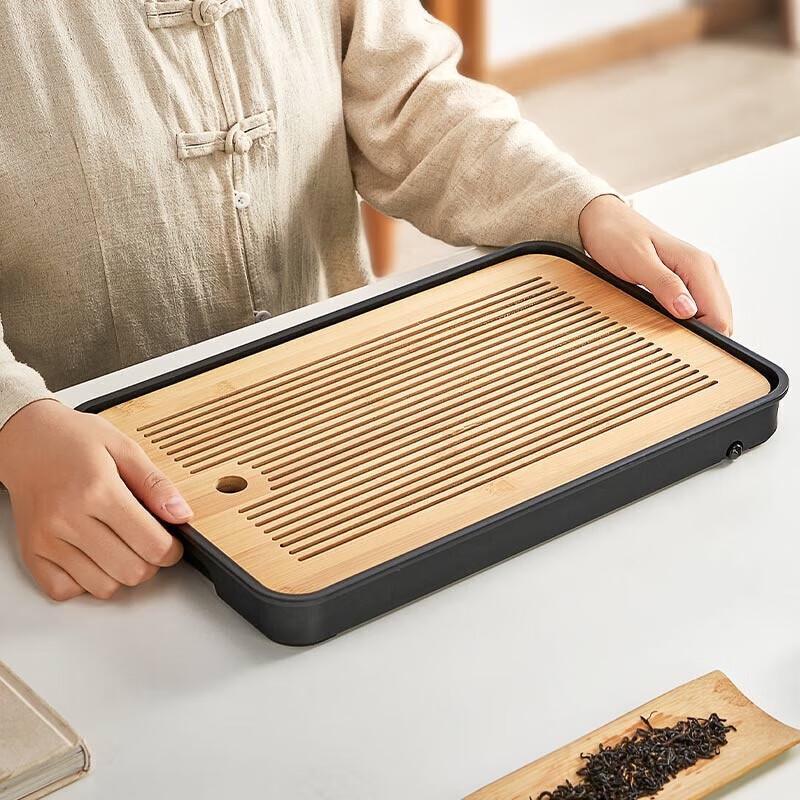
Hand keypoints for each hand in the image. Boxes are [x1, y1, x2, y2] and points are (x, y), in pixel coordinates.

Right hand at [0, 399, 192, 600]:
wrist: (26, 438)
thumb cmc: (74, 440)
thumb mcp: (124, 448)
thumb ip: (156, 484)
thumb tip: (181, 515)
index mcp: (98, 490)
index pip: (152, 544)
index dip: (172, 549)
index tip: (172, 543)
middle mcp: (69, 518)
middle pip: (131, 572)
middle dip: (150, 563)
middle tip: (147, 543)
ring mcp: (47, 539)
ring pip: (102, 588)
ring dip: (120, 574)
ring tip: (120, 547)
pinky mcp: (31, 553)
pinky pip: (65, 590)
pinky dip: (85, 582)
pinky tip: (92, 557)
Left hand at [578, 195, 731, 334]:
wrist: (605, 221)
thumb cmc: (616, 237)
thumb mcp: (636, 262)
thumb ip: (663, 285)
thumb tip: (688, 311)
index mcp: (697, 265)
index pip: (719, 316)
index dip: (704, 337)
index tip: (679, 344)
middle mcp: (704, 269)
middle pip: (722, 319)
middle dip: (701, 337)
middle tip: (667, 341)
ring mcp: (698, 275)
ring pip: (713, 316)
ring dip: (695, 330)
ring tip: (665, 331)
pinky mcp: (687, 281)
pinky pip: (700, 309)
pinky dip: (688, 321)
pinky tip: (667, 322)